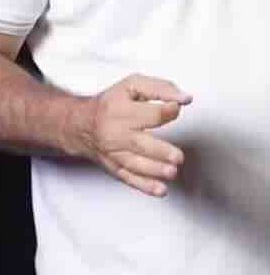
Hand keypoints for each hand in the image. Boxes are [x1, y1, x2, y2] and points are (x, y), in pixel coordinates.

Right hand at [72, 74, 191, 196]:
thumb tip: (185, 98)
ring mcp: (114, 152)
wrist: (80, 123)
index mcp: (120, 110)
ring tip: (172, 172)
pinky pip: (129, 178)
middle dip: (160, 151)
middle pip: (139, 143)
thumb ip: (162, 88)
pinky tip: (160, 189)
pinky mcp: (114, 166)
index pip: (149, 113)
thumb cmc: (111, 102)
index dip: (167, 111)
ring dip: (154, 170)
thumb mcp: (134, 84)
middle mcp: (115, 133)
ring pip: (134, 164)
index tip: (176, 107)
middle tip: (178, 157)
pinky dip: (144, 185)